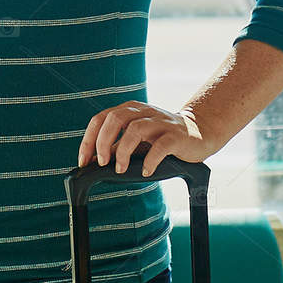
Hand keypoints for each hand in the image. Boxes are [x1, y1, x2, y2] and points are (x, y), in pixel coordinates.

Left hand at [78, 100, 210, 175]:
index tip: (84, 161)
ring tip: (121, 169)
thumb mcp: (134, 140)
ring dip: (123, 151)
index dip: (89, 140)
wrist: (198, 133)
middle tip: (102, 163)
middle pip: (115, 118)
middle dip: (103, 142)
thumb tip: (92, 161)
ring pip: (135, 129)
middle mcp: (143, 112)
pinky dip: (150, 160)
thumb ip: (115, 147)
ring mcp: (160, 122)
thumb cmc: (161, 138)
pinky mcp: (177, 135)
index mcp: (129, 111)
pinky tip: (146, 171)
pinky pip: (160, 146)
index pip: (101, 119)